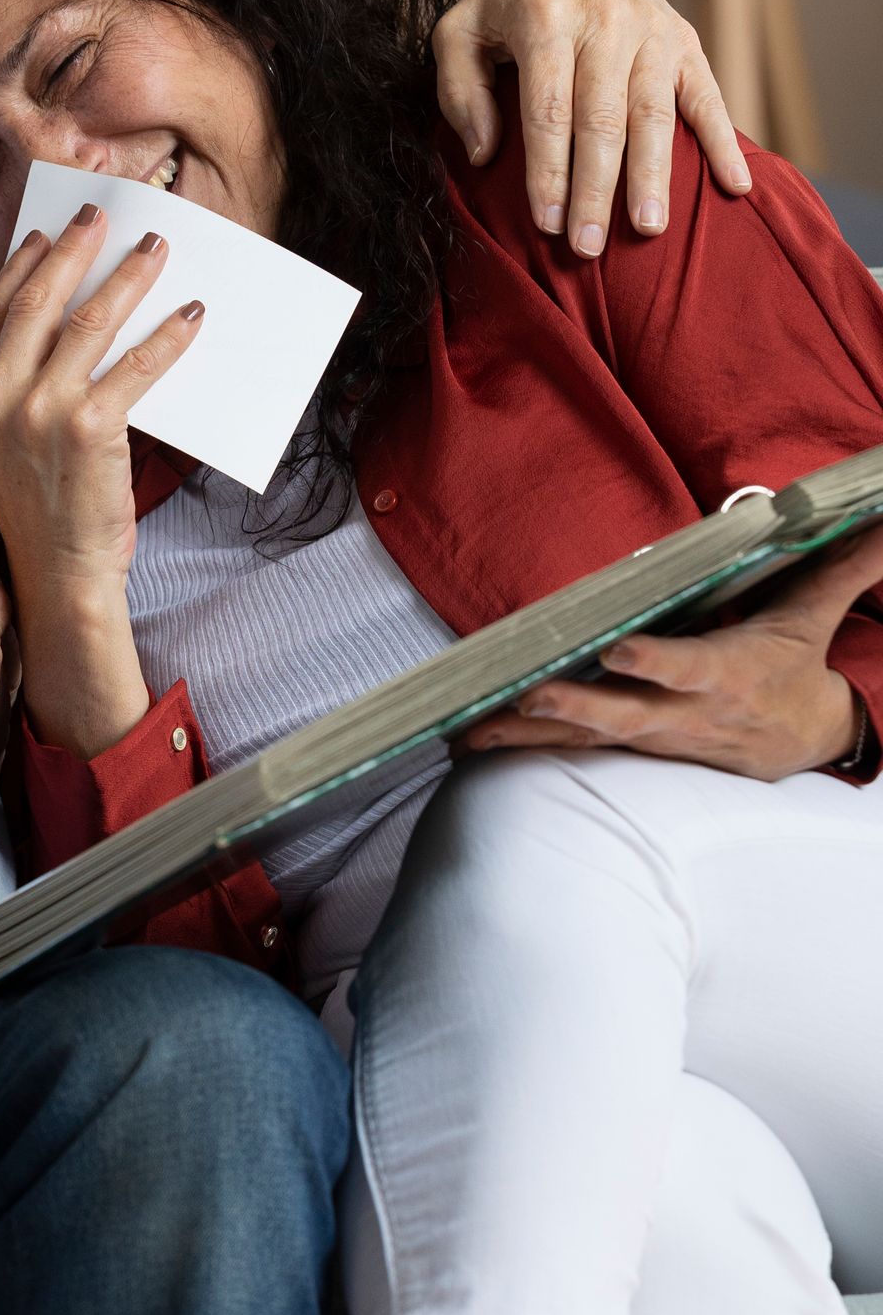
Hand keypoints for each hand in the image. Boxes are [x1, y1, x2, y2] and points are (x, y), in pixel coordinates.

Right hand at [0, 206, 204, 758]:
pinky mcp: (88, 429)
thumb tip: (69, 325)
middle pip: (35, 303)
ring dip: (127, 278)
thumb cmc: (41, 511)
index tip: (47, 235)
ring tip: (155, 251)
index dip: (22, 268)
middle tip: (102, 217)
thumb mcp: (4, 445)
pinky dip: (166, 336)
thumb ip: (17, 390)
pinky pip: (135, 365)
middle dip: (73, 251)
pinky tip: (189, 317)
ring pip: (87, 323)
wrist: (58, 576)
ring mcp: (36, 413)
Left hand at [433, 0, 750, 258]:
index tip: (547, 224)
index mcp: (544, 17)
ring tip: (649, 228)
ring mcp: (650, 29)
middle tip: (589, 245)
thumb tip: (484, 153)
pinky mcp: (683, 40)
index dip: (548, 170)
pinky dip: (724, 141)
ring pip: (653, 112)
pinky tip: (735, 186)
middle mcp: (604, 20)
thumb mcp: (460, 28)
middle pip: (602, 119)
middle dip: (596, 187)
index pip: (548, 108)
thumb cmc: (508, 2)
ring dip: (653, 175)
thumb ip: (459, 89)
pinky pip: (707, 95)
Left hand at [462, 523, 882, 781]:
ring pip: (588, 736)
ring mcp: (653, 736)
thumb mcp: (814, 614)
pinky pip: (573, 747)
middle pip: (626, 712)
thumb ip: (843, 566)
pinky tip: (470, 740)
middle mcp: (685, 712)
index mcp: (727, 673)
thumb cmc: (795, 664)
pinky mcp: (632, 748)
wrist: (804, 740)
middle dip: (577, 704)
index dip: (654, 661)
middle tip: (529, 690)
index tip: (617, 648)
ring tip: (470, 728)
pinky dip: (524, 742)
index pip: (687, 666)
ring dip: (530, 730)